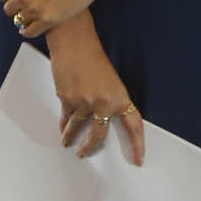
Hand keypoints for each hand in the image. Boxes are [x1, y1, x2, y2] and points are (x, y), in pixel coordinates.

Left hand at [0, 0, 130, 39]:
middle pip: (8, 9)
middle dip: (15, 5)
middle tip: (26, 2)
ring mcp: (35, 9)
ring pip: (18, 20)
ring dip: (23, 17)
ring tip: (33, 11)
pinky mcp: (49, 20)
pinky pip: (30, 32)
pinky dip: (28, 31)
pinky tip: (32, 26)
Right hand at [48, 32, 144, 164]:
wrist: (74, 41)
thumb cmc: (92, 57)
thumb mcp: (110, 80)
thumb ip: (108, 100)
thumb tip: (99, 118)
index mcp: (120, 97)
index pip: (134, 125)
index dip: (138, 144)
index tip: (139, 159)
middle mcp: (104, 103)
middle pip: (99, 135)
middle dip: (90, 147)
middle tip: (84, 153)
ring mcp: (84, 102)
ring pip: (77, 127)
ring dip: (70, 137)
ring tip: (67, 143)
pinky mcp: (67, 99)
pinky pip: (66, 117)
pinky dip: (63, 123)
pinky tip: (62, 128)